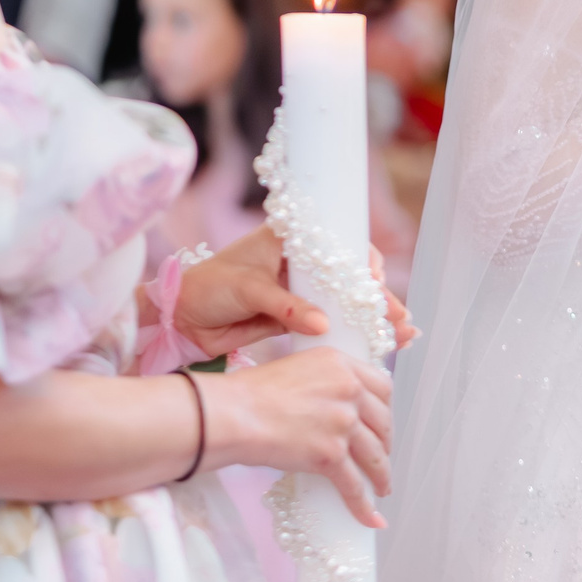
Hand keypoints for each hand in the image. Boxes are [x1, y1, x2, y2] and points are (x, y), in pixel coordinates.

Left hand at [170, 225, 413, 357]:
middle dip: (376, 296)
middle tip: (397, 317)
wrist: (181, 319)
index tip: (375, 281)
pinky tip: (376, 343)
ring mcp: (299, 292)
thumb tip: (324, 324)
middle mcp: (299, 263)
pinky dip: (351, 332)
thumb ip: (287, 307)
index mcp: (290, 239)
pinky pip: (328, 324)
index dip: (362, 260)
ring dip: (370, 317)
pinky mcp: (294, 319)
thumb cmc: (209, 286)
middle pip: (347, 276)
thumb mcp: (249, 289)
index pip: (337, 242)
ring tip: (401, 334)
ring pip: (343, 302)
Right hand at [203, 346, 393, 527]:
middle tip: (381, 457)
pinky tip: (370, 518)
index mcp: (341, 365)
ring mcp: (342, 423)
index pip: (381, 387)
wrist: (234, 414)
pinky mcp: (330, 454)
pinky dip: (363, 505)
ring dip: (381, 476)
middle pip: (383, 422)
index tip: (382, 423)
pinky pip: (353, 485)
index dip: (384, 409)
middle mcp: (349, 390)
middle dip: (385, 444)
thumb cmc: (252, 393)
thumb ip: (325, 382)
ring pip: (374, 456)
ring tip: (381, 489)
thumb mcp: (298, 369)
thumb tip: (333, 406)